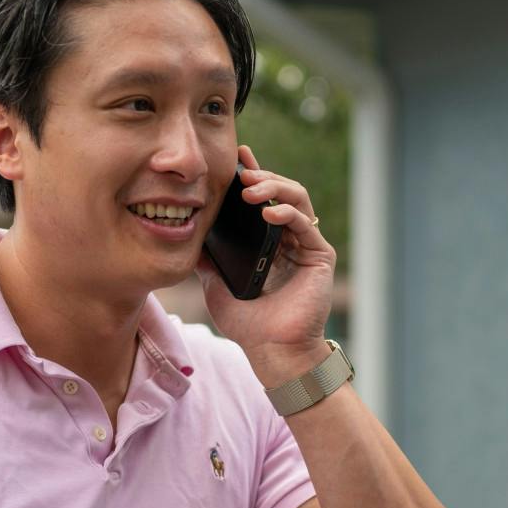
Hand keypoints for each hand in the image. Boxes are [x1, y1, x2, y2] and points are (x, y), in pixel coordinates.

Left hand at [199, 144, 336, 383]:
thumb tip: (186, 234)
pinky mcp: (320, 257)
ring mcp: (306, 246)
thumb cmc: (248, 324)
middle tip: (242, 172)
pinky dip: (288, 213)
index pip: (262, 199)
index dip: (253, 173)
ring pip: (298, 199)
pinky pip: (307, 224)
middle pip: (282, 192)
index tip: (238, 156)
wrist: (272, 352)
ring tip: (252, 190)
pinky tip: (269, 213)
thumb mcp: (215, 285)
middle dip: (263, 176)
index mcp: (267, 242)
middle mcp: (289, 239)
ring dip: (275, 188)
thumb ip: (207, 260)